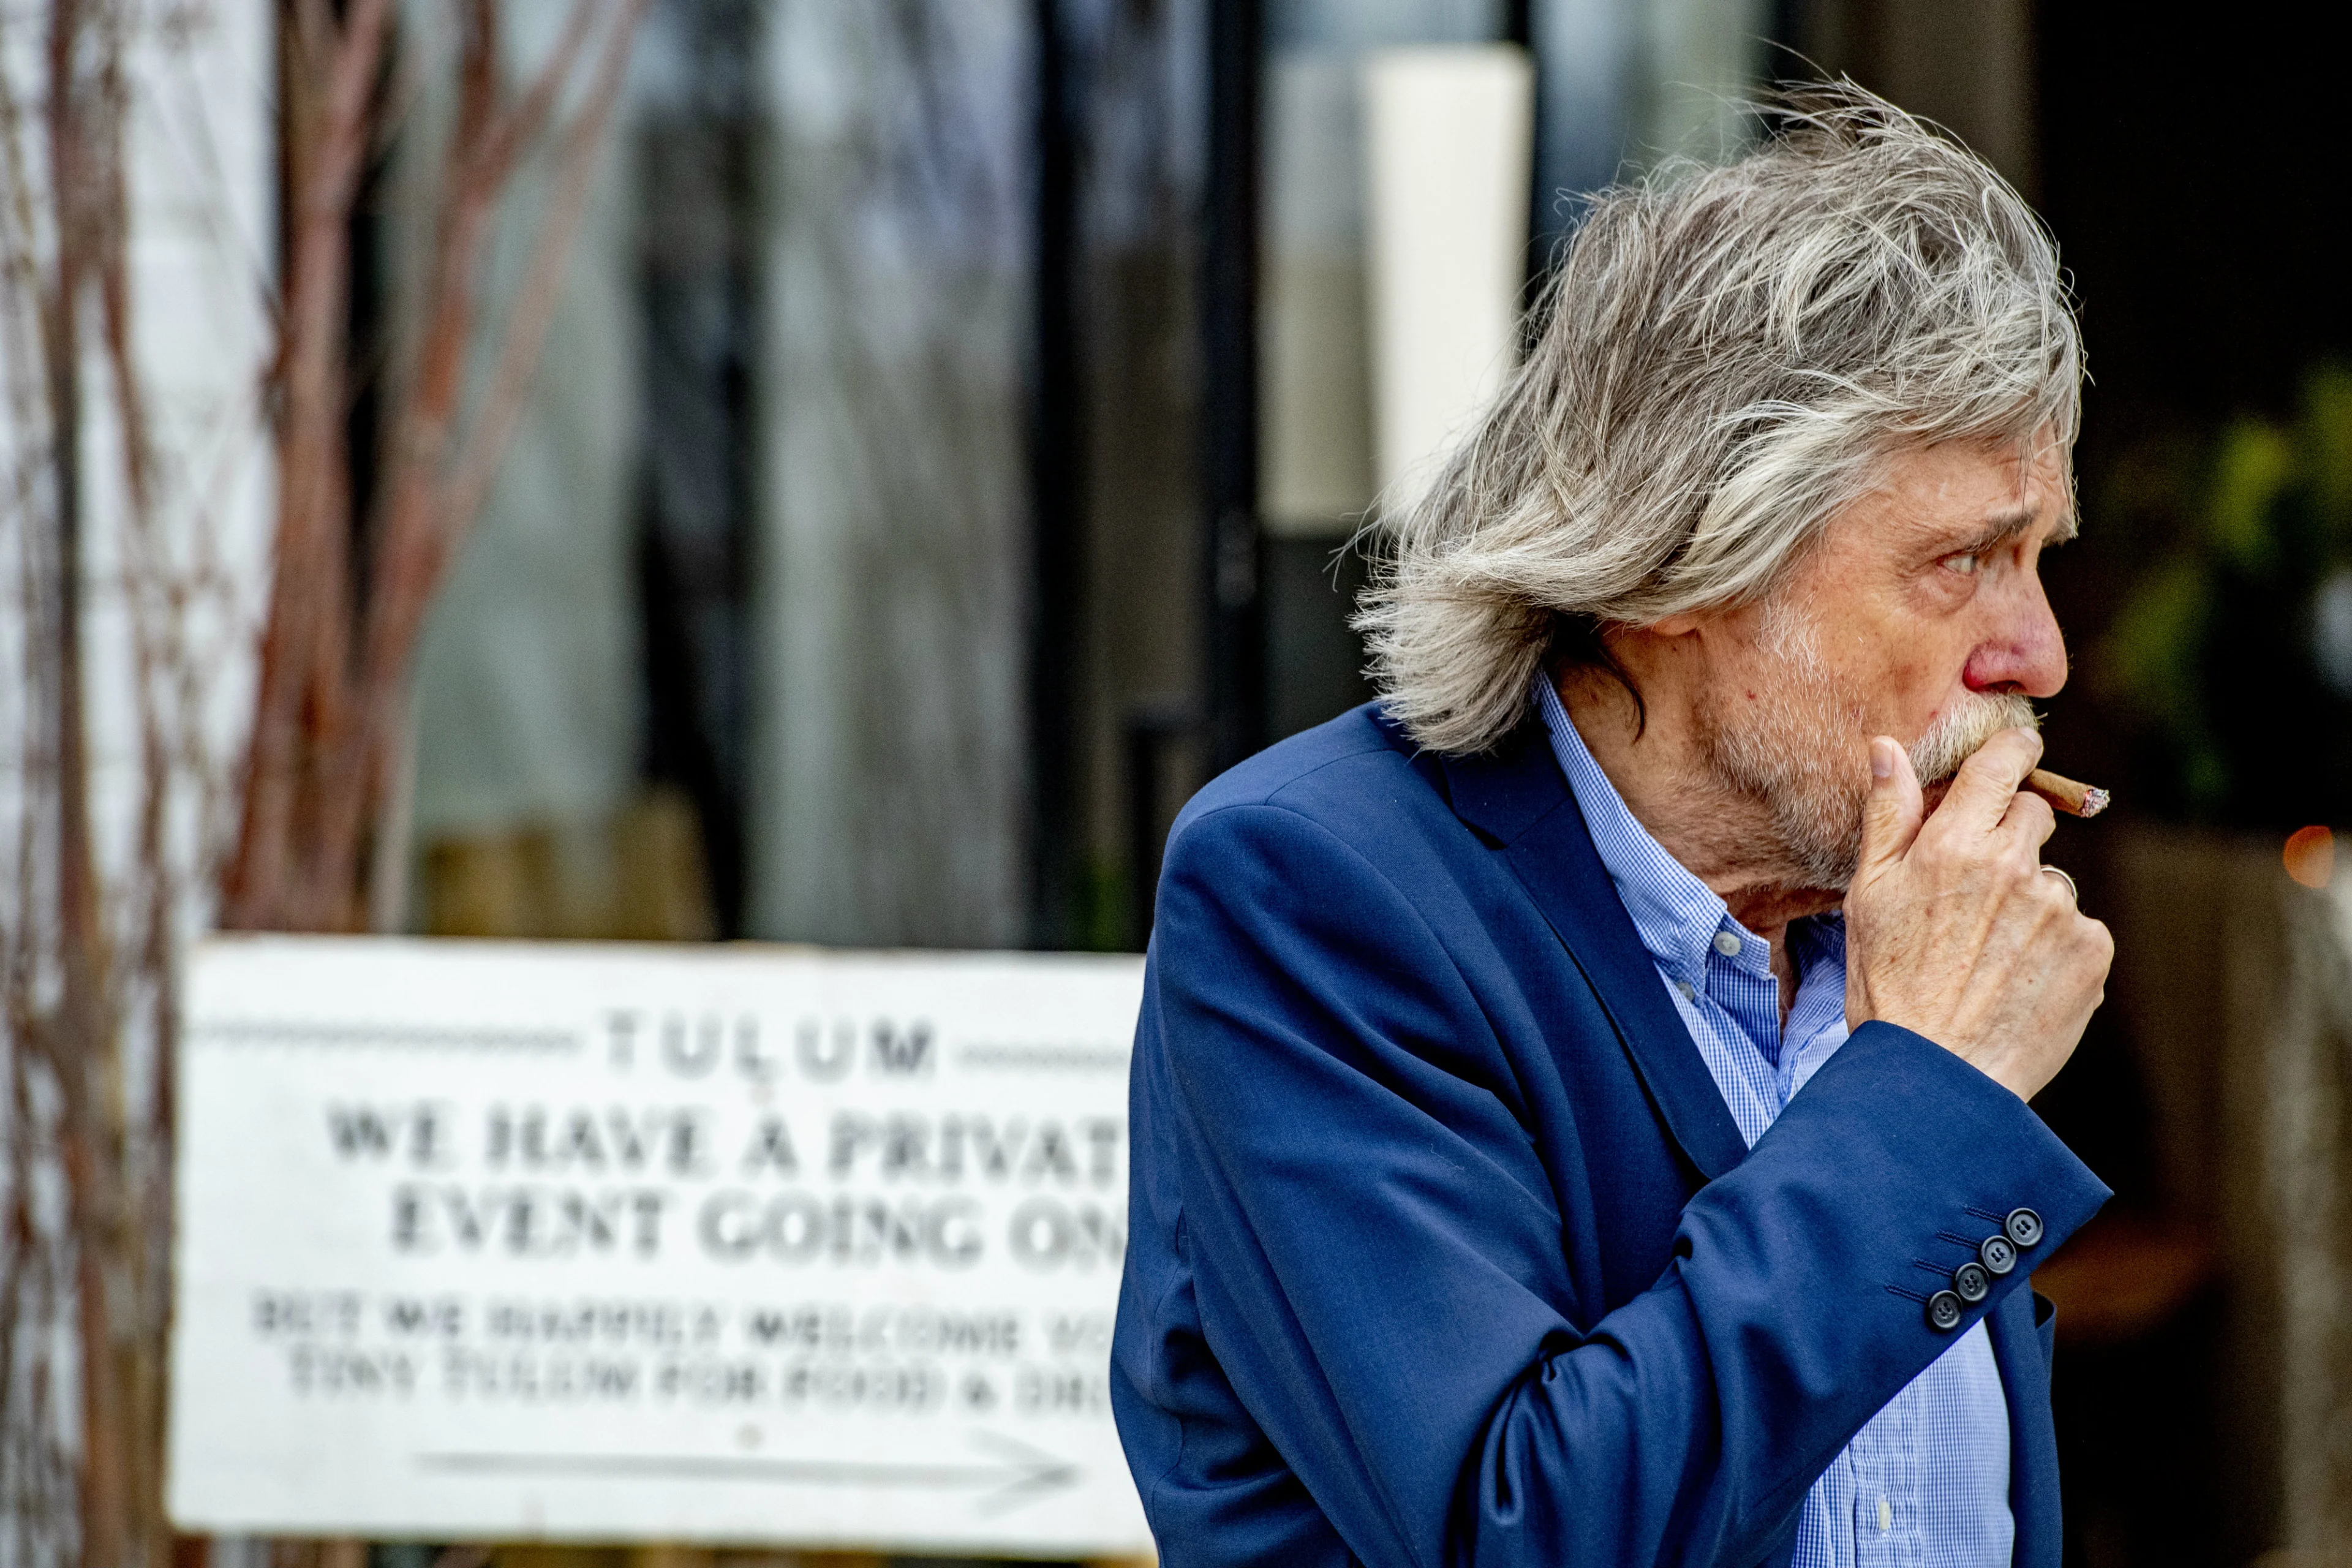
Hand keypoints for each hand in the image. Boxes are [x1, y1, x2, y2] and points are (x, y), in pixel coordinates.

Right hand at [1842, 728, 2112, 1100]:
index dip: (2014, 749)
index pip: (2001, 764)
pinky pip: (2079, 929)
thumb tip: (1887, 748)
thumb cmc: (1889, 985)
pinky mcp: (2093, 950)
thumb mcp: (1868, 895)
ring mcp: (2060, 909)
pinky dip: (2056, 948)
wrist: (1936, 1075)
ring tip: (1990, 956)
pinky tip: (2018, 979)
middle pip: (2033, 816)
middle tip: (1976, 891)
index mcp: (1955, 843)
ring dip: (2030, 902)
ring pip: (2053, 880)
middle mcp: (2015, 866)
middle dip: (2010, 836)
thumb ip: (1886, 815)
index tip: (2018, 751)